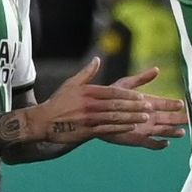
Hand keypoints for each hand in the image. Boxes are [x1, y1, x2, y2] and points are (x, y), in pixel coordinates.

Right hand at [30, 57, 158, 145]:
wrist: (43, 121)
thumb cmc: (58, 102)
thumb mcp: (71, 84)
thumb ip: (86, 73)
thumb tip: (97, 59)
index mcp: (87, 92)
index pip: (112, 92)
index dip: (128, 95)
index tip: (141, 96)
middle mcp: (89, 105)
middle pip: (116, 105)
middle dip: (134, 106)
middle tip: (149, 107)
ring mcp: (88, 119)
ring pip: (114, 118)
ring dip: (131, 118)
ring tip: (144, 118)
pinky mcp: (86, 132)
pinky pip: (107, 130)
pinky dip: (120, 128)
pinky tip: (131, 127)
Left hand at [97, 67, 187, 149]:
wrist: (96, 112)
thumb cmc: (110, 96)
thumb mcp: (126, 84)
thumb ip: (141, 78)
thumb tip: (157, 69)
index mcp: (148, 104)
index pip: (165, 104)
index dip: (173, 104)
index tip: (183, 103)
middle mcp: (149, 117)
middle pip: (169, 119)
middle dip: (179, 119)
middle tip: (190, 119)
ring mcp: (145, 129)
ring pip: (163, 131)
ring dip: (172, 132)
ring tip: (181, 132)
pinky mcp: (138, 139)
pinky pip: (151, 144)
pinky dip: (159, 144)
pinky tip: (166, 143)